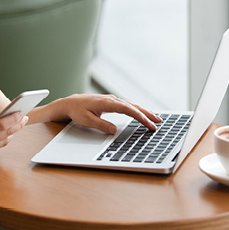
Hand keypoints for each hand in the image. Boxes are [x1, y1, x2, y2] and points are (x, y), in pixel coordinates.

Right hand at [0, 111, 27, 168]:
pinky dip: (7, 138)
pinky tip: (10, 133)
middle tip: (25, 116)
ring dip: (14, 132)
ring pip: (5, 140)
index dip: (13, 119)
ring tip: (20, 123)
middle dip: (18, 124)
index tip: (21, 112)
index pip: (1, 125)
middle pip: (7, 133)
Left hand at [41, 94, 160, 133]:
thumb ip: (101, 125)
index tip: (149, 125)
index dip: (140, 117)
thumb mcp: (86, 120)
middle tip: (158, 122)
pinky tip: (140, 113)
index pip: (128, 110)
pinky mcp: (110, 102)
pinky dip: (136, 109)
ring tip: (154, 118)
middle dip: (147, 114)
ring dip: (143, 111)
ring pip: (131, 105)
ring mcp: (111, 100)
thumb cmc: (77, 111)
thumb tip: (114, 130)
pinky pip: (126, 105)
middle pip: (133, 106)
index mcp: (107, 103)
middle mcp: (111, 99)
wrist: (69, 103)